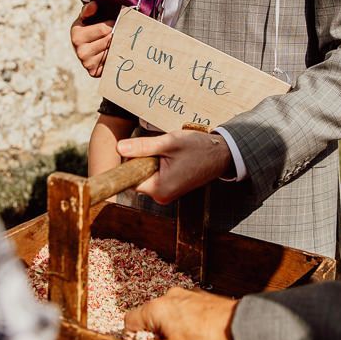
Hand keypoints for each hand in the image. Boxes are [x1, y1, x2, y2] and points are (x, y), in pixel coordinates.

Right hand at [69, 1, 114, 76]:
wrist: (90, 42)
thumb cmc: (92, 24)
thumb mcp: (89, 14)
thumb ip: (90, 8)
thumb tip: (94, 5)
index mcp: (77, 35)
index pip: (105, 29)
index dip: (113, 24)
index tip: (115, 22)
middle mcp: (80, 52)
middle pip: (109, 41)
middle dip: (117, 35)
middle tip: (119, 32)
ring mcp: (87, 64)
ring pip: (112, 52)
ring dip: (118, 46)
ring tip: (116, 41)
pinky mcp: (95, 72)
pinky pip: (112, 63)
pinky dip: (116, 56)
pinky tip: (114, 51)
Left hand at [117, 130, 232, 204]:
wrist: (222, 154)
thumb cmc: (198, 148)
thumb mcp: (169, 143)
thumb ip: (143, 146)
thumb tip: (118, 148)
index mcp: (159, 189)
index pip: (130, 178)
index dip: (131, 161)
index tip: (141, 150)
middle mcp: (162, 196)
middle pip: (138, 177)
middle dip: (143, 160)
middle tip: (161, 149)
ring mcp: (167, 194)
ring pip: (147, 175)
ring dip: (152, 161)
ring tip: (170, 152)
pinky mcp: (171, 189)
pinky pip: (156, 176)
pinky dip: (159, 165)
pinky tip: (173, 157)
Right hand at [125, 287, 237, 339]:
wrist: (240, 327)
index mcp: (157, 308)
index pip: (129, 320)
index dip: (133, 337)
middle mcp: (169, 295)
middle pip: (150, 316)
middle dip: (156, 333)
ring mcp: (186, 294)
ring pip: (168, 313)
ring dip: (172, 328)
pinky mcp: (200, 296)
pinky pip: (184, 310)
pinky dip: (186, 322)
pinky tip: (199, 334)